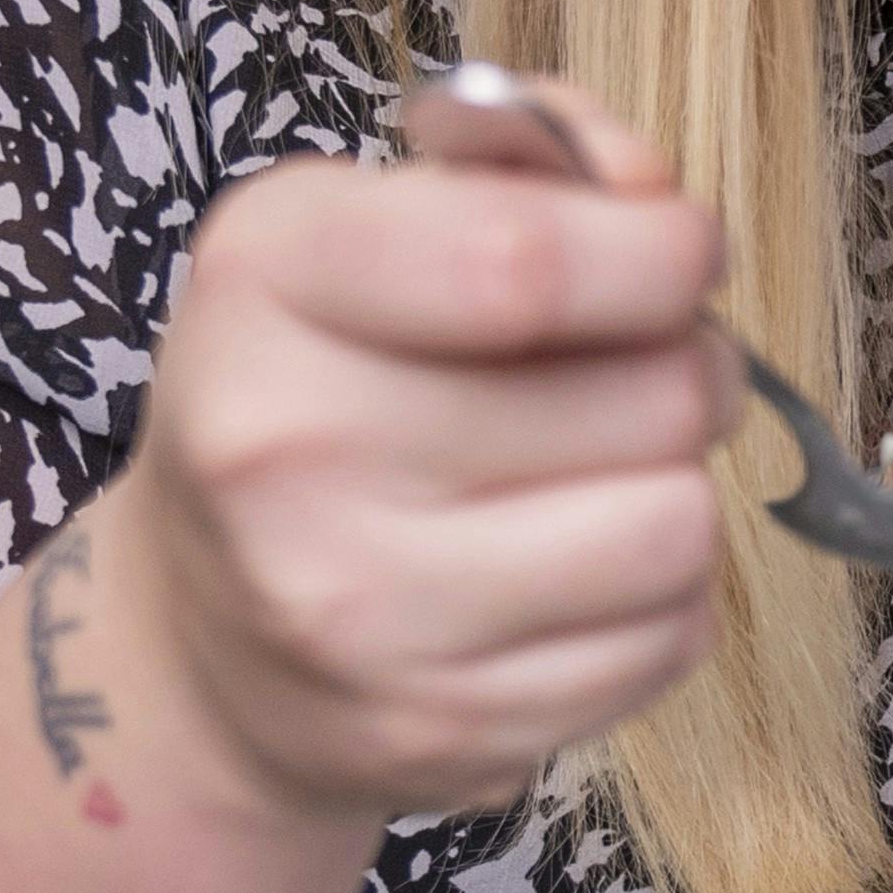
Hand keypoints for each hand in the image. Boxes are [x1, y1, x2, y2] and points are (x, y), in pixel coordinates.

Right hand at [94, 83, 734, 831]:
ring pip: (677, 528)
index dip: (661, 251)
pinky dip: (655, 602)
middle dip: (691, 367)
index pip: (529, 262)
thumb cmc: (318, 393)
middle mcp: (286, 452)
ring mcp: (358, 614)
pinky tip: (572, 576)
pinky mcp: (436, 729)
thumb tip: (648, 190)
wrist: (200, 640)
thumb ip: (526, 163)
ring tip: (606, 475)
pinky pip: (666, 643)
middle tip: (641, 372)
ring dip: (677, 491)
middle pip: (651, 396)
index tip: (678, 254)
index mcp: (269, 283)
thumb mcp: (366, 227)